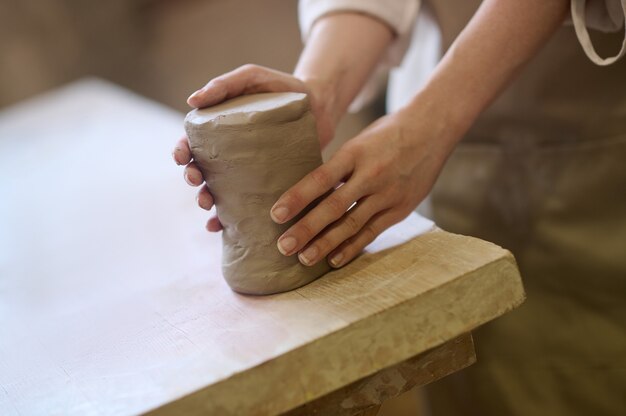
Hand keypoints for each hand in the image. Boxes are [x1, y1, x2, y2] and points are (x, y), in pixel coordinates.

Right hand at [172, 64, 336, 231]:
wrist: (319, 104)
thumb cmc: (282, 88)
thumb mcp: (252, 78)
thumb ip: (225, 84)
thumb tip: (192, 100)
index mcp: (219, 130)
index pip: (193, 143)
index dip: (182, 152)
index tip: (181, 158)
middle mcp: (229, 154)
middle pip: (201, 170)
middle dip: (192, 178)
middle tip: (196, 180)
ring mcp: (247, 172)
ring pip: (218, 192)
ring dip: (206, 202)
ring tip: (207, 205)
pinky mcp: (267, 185)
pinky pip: (245, 206)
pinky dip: (229, 219)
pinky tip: (222, 227)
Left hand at [270, 105, 454, 267]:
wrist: (431, 129)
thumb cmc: (387, 134)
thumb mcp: (358, 142)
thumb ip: (337, 166)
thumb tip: (306, 191)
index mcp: (355, 153)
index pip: (320, 178)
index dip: (297, 198)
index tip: (276, 215)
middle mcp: (370, 174)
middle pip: (333, 206)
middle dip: (306, 229)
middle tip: (283, 246)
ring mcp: (387, 194)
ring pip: (352, 224)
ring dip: (326, 243)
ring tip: (304, 258)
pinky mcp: (400, 208)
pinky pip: (373, 231)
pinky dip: (352, 247)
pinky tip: (334, 259)